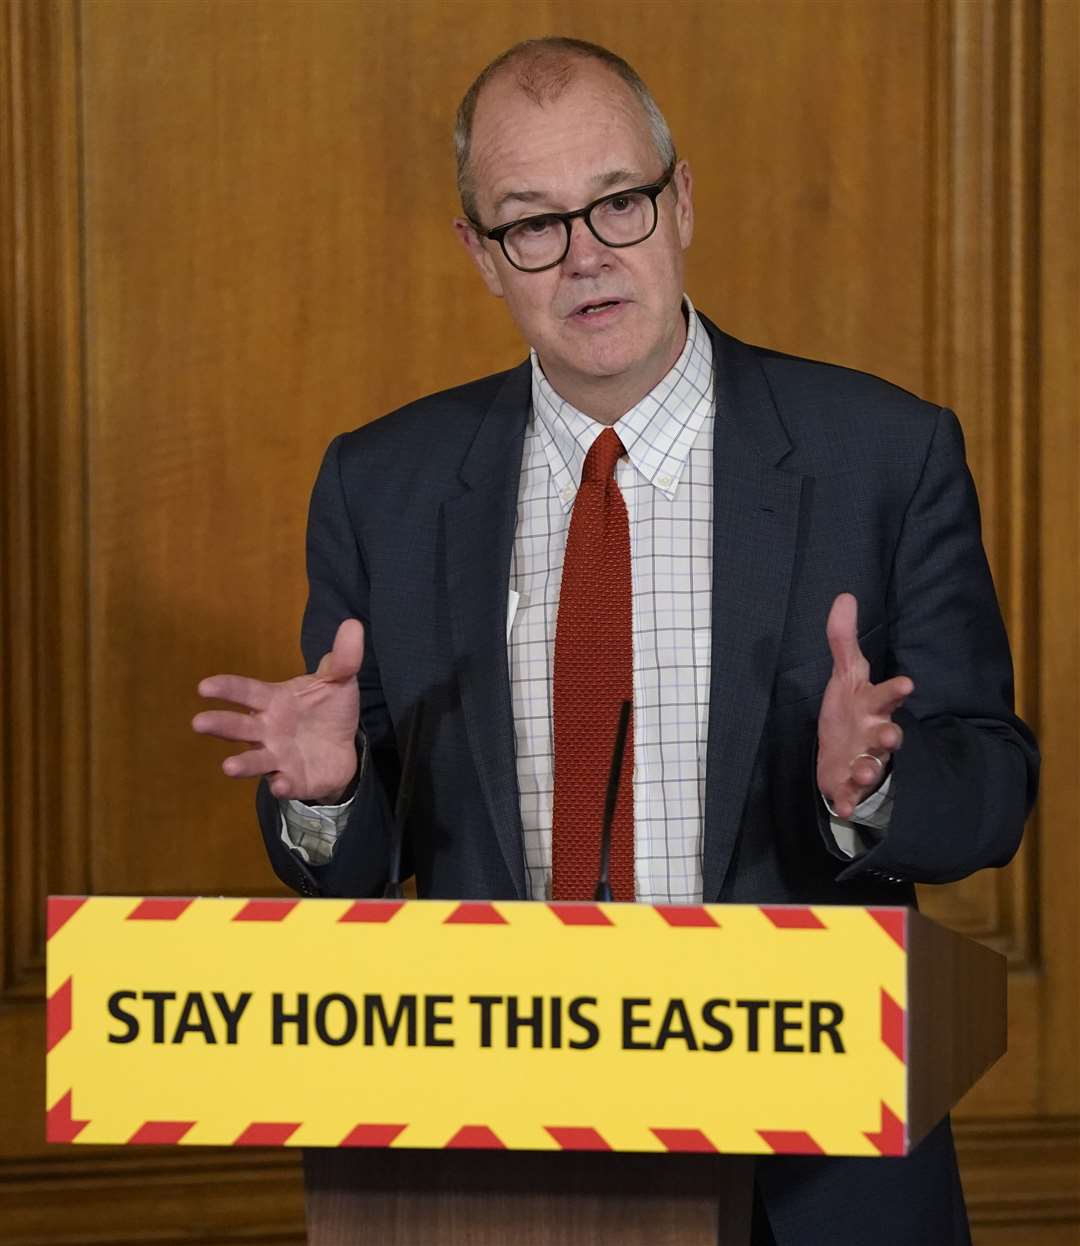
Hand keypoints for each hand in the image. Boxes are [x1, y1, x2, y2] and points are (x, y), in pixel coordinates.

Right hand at [192, 619, 363, 802]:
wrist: (344, 748)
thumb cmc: (328, 710)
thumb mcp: (338, 681)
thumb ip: (343, 658)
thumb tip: (353, 624)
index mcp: (274, 701)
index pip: (246, 692)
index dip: (226, 688)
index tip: (204, 687)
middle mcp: (268, 730)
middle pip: (240, 727)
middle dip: (220, 725)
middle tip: (199, 722)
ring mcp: (278, 757)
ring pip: (254, 761)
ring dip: (242, 764)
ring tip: (228, 767)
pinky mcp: (293, 780)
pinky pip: (284, 784)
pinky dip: (281, 785)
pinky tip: (280, 785)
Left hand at [816, 594, 912, 818]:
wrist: (844, 754)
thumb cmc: (850, 711)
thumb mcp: (845, 675)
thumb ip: (843, 639)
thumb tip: (845, 596)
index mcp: (873, 706)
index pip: (887, 695)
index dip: (896, 690)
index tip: (906, 684)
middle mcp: (874, 734)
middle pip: (889, 736)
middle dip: (890, 736)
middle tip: (891, 735)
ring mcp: (864, 761)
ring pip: (872, 766)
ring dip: (869, 769)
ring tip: (864, 770)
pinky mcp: (848, 785)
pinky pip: (850, 795)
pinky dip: (848, 802)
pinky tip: (843, 808)